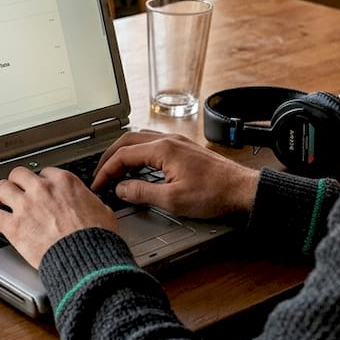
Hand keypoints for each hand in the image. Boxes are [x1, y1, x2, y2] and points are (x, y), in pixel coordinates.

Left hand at [0, 166, 116, 267]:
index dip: (41, 181)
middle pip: (19, 174)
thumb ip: (91, 203)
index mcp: (64, 182)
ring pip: (1, 188)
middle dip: (16, 182)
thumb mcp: (102, 211)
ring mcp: (26, 206)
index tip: (39, 188)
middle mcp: (42, 189)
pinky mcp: (14, 226)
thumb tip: (93, 205)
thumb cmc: (97, 239)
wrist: (87, 259)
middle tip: (15, 190)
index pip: (45, 173)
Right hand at [92, 130, 259, 219]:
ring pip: (140, 139)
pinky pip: (152, 143)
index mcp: (163, 149)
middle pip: (127, 141)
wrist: (242, 190)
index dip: (106, 171)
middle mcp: (168, 140)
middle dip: (109, 157)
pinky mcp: (184, 148)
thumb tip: (120, 189)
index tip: (97, 185)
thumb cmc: (214, 194)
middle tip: (99, 175)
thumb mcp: (172, 200)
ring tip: (114, 170)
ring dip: (123, 153)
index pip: (123, 155)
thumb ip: (141, 193)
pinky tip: (138, 166)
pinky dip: (138, 153)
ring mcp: (177, 142)